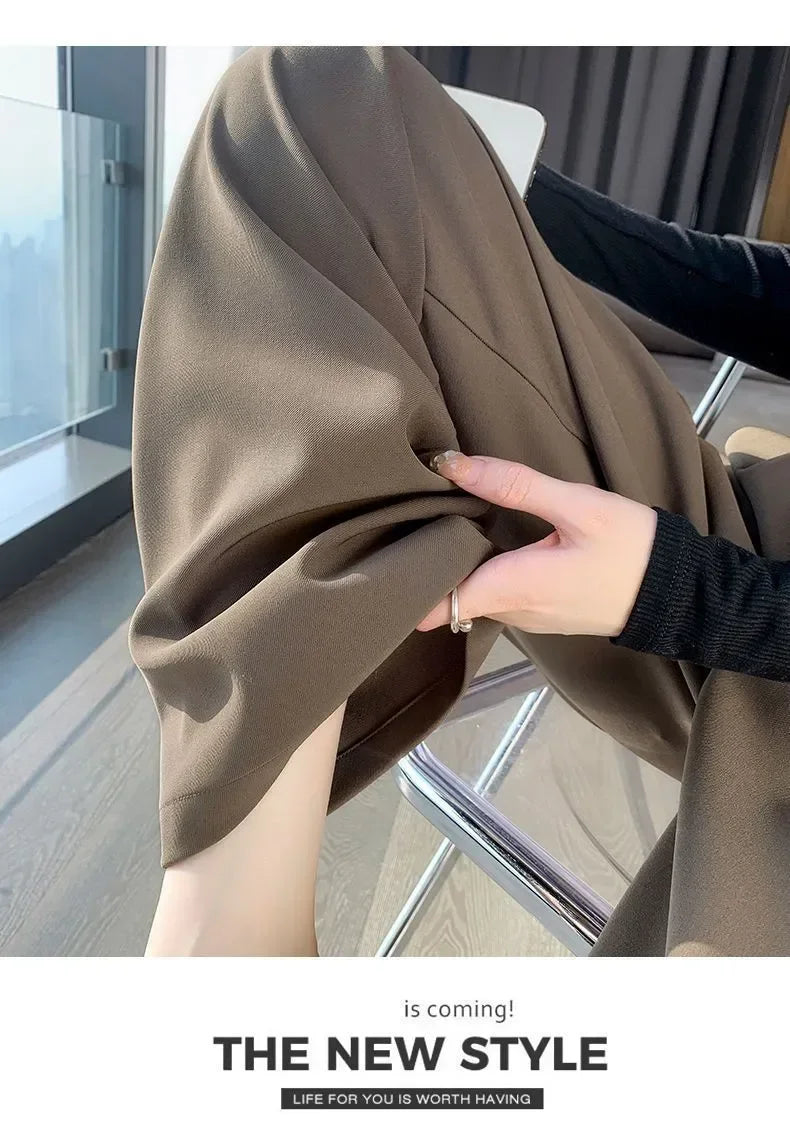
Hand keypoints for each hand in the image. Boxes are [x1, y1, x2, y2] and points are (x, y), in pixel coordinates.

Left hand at [418, 452, 657, 637]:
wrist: (679, 591)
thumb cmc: (632, 548)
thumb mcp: (577, 507)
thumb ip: (515, 486)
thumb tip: (453, 465)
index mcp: (514, 587)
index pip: (437, 604)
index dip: (409, 584)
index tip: (390, 555)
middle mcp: (512, 612)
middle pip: (450, 595)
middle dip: (431, 563)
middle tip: (412, 519)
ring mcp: (526, 618)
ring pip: (473, 596)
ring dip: (457, 566)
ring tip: (440, 522)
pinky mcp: (539, 615)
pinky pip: (496, 596)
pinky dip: (483, 572)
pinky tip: (480, 540)